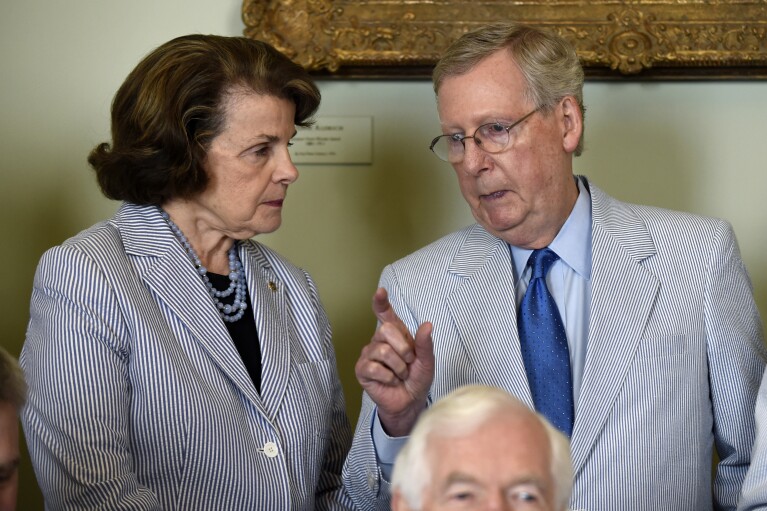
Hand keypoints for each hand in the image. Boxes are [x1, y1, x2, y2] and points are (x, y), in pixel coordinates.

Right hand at [355, 287, 434, 436]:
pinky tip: (390, 382)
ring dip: (398, 367)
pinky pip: (374, 368)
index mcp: (396, 334)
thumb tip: (427, 325)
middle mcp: (379, 341)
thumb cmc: (417, 379)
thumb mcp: (427, 361)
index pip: (384, 314)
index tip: (380, 292)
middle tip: (408, 362)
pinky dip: (388, 377)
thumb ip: (425, 344)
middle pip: (385, 330)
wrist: (410, 402)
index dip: (381, 302)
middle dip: (403, 348)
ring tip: (400, 375)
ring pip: (382, 351)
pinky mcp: (362, 370)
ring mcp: (368, 355)